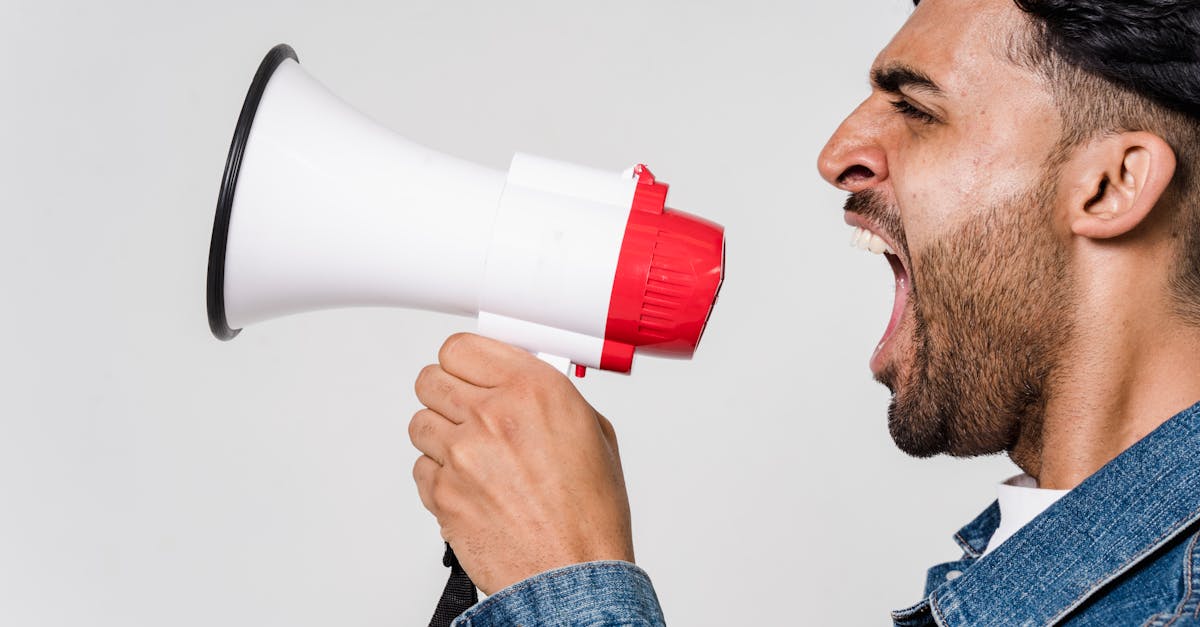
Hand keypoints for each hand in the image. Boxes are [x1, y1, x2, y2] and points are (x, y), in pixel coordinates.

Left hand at [409, 333, 634, 594]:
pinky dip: (439, 475)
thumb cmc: (589, 515)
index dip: (466, 361)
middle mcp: (492, 416)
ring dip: (441, 435)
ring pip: (420, 422)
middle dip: (448, 393)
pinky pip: (420, 468)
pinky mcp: (442, 493)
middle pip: (431, 378)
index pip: (462, 347)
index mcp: (534, 390)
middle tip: (467, 410)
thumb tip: (527, 384)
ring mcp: (461, 455)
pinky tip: (471, 486)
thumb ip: (552, 398)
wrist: (573, 573)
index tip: (471, 371)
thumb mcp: (593, 433)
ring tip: (472, 455)